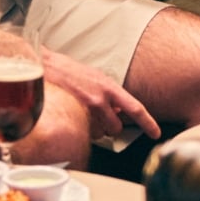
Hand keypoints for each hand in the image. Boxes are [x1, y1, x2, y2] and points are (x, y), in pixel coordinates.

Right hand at [38, 44, 158, 141]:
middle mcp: (100, 97)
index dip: (147, 122)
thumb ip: (109, 95)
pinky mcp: (73, 115)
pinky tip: (76, 115)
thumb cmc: (68, 72)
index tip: (155, 133)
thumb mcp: (96, 79)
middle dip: (110, 127)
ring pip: (99, 133)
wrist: (44, 67)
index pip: (135, 108)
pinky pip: (84, 132)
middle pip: (115, 128)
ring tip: (84, 113)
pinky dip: (82, 128)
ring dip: (94, 128)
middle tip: (101, 118)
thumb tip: (119, 110)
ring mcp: (85, 107)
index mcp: (109, 86)